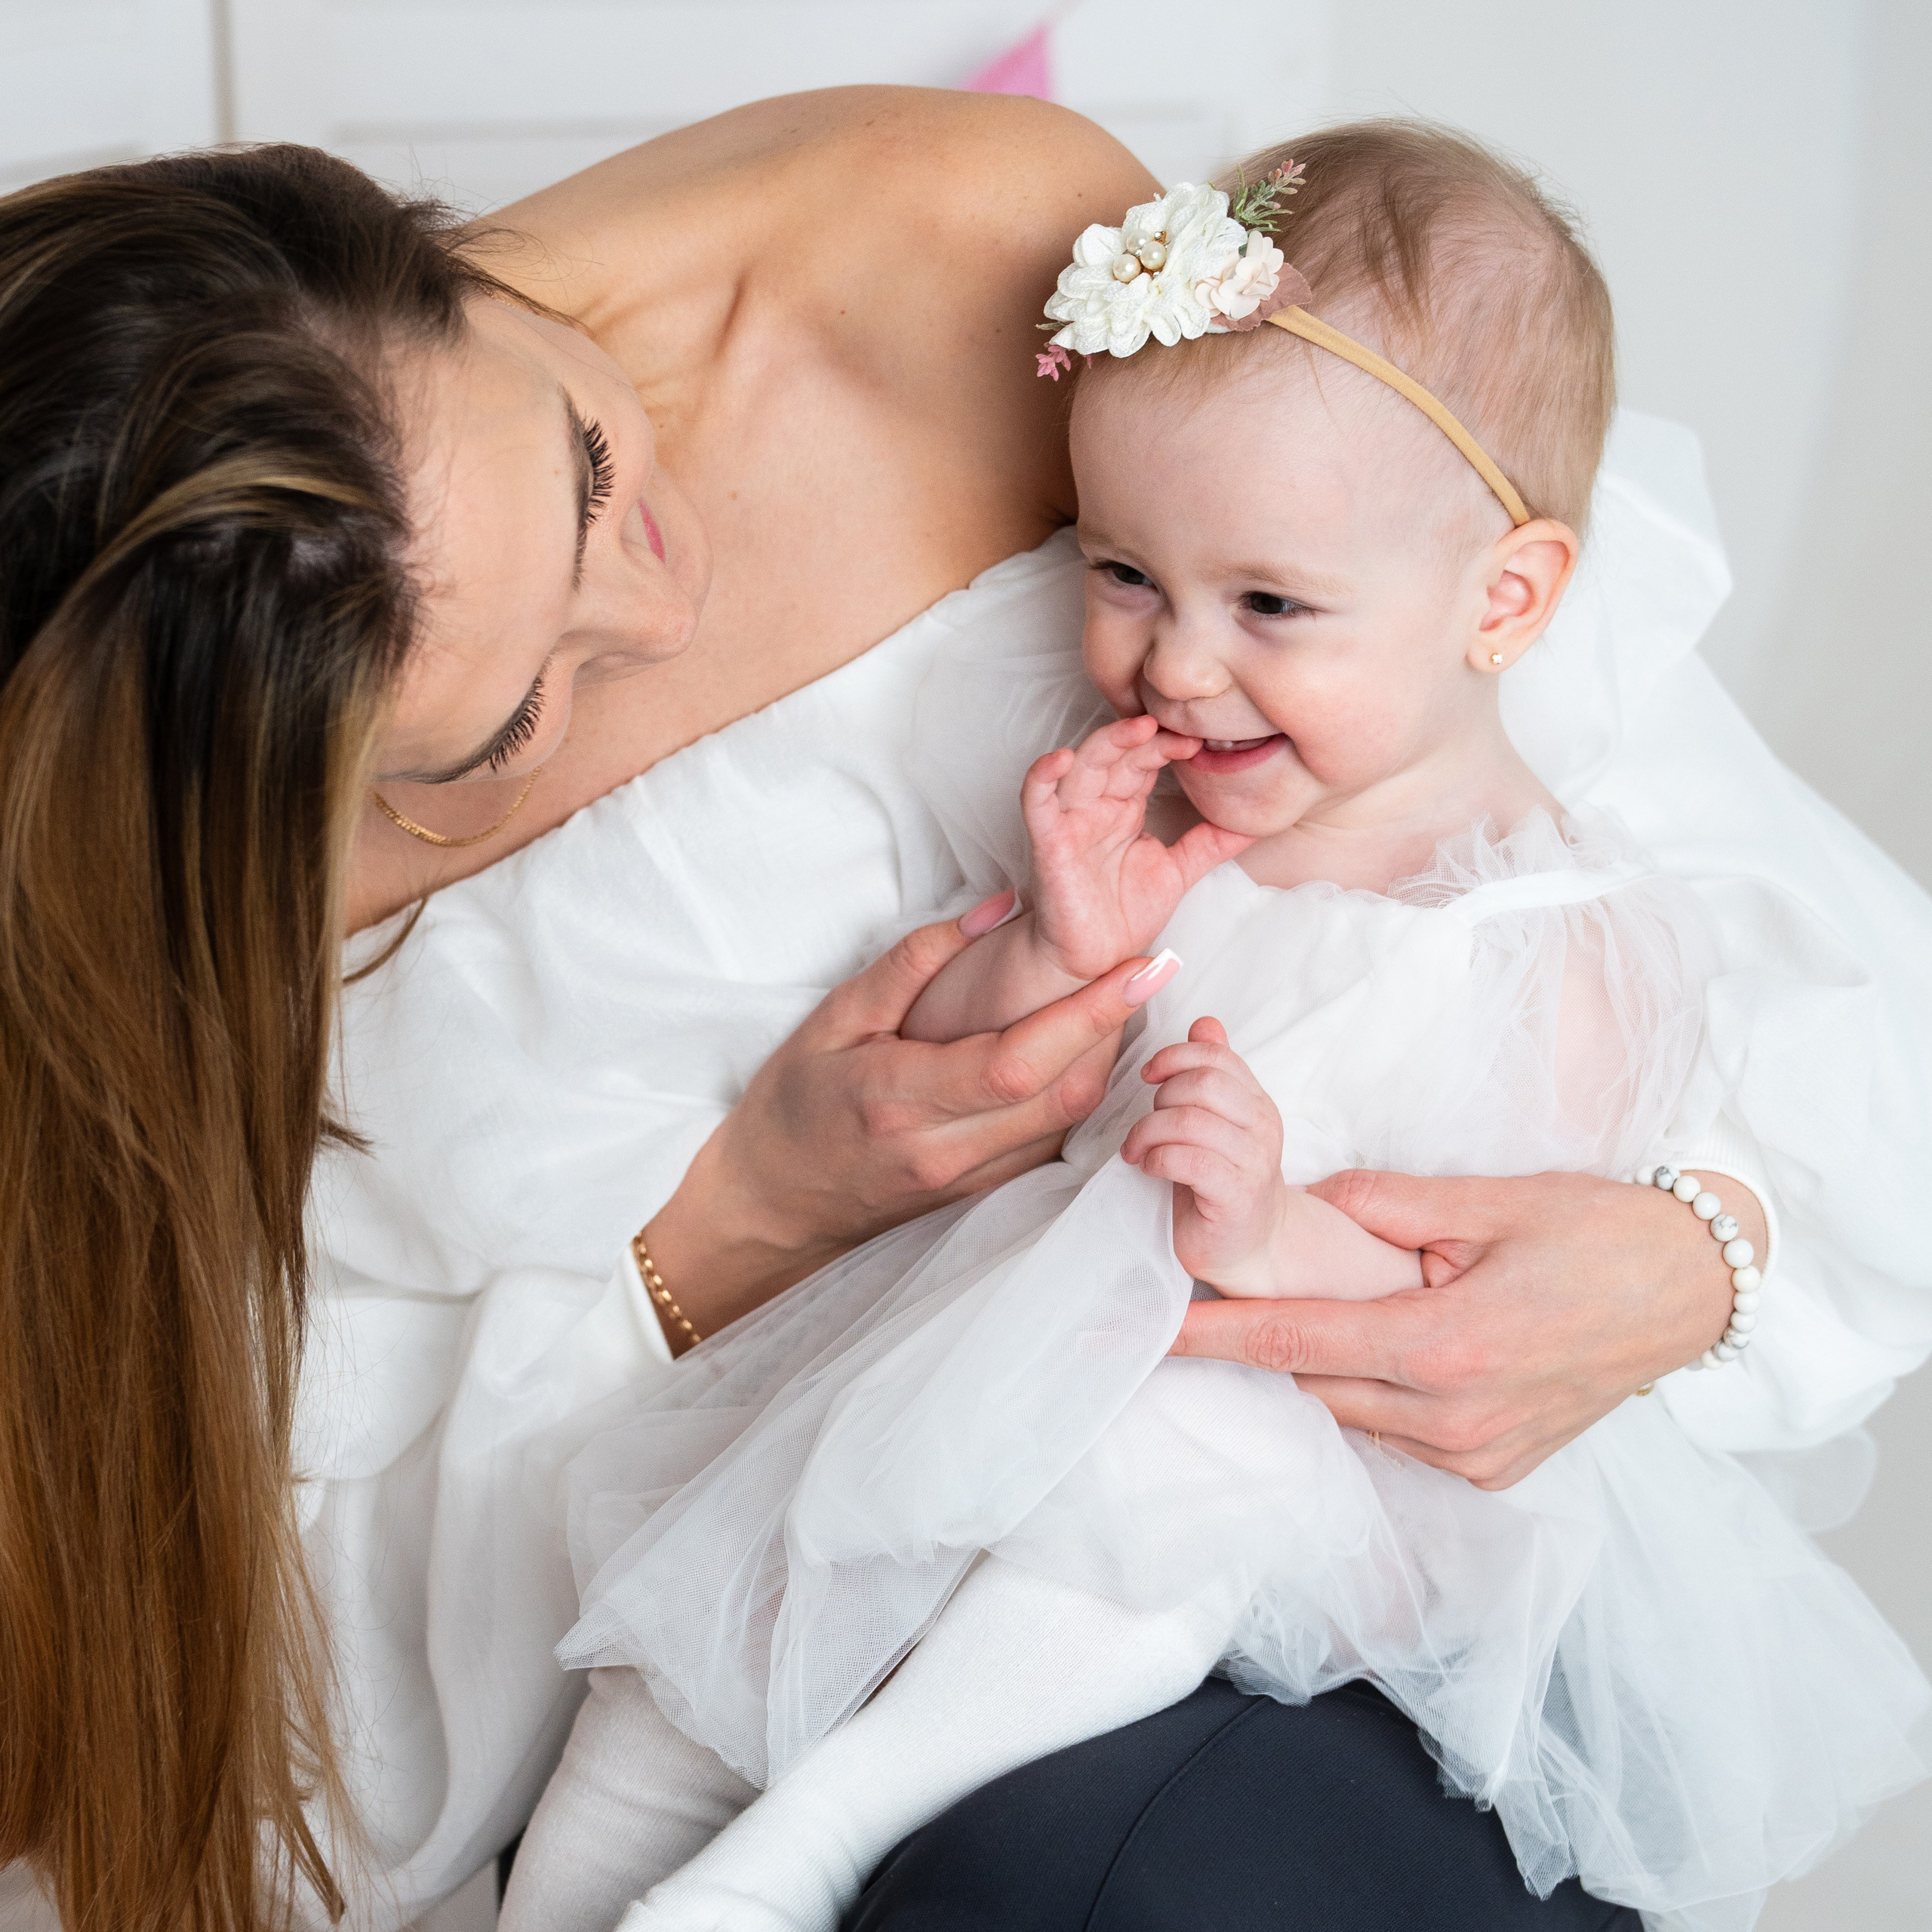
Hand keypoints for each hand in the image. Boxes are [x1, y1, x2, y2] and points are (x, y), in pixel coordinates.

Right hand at [642, 902, 1182, 1345]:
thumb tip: (997, 911)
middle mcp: (944, 1149)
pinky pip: (1051, 1139)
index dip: (1088, 1014)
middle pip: (1063, 1093)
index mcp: (900, 1097)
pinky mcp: (984, 1194)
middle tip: (1147, 967)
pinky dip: (1077, 1089)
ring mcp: (969, 1181)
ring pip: (1068, 1121)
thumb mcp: (833, 1017)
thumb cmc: (793, 1102)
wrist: (771, 1204)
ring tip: (1119, 998)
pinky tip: (1080, 1047)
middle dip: (1117, 1027)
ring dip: (1105, 1059)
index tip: (1142, 966)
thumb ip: (913, 963)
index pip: (1018, 1059)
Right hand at [1026, 716, 1251, 978]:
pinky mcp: (1049, 844)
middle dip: (1144, 738)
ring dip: (1106, 743)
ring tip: (1138, 727)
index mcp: (1123, 808)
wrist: (1096, 960)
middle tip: (1178, 727)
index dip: (1167, 746)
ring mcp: (1071, 822)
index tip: (1199, 741)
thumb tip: (1259, 821)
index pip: (1143, 762)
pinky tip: (1060, 759)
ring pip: (1081, 767)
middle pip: (1115, 755)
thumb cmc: (1124, 913)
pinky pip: (1036, 803)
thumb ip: (1212, 842)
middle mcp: (1096, 807)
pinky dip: (1041, 777)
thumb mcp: (1180, 869)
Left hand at [1119, 1017, 1288, 1293]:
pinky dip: (1157, 1159)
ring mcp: (1254, 1162)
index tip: (1149, 1076)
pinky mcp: (1237, 1196)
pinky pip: (1189, 1160)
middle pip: (1202, 1084)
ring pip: (1189, 1121)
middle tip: (1145, 1126)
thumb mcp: (1215, 1122)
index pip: (1216, 1057)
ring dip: (1148, 1133)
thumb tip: (1205, 1024)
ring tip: (1138, 1150)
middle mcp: (1262, 1126)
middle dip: (1160, 1099)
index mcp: (1255, 1101)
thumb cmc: (1220, 1182)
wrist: (1250, 1246)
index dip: (1174, 1057)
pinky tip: (1150, 1168)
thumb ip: (1212, 1074)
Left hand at [1168, 1169, 1755, 1487]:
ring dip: (1328, 1370)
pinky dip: (1377, 1398)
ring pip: (1355, 1415)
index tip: (1157, 1331)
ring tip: (1323, 1315)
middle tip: (1234, 1294)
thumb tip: (1309, 1204)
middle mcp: (1456, 1416)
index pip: (1298, 1343)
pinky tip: (1390, 1353)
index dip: (1219, 1337)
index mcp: (1446, 1345)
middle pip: (1317, 1384)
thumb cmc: (1598, 1232)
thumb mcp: (1487, 1201)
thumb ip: (1384, 1205)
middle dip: (1270, 1343)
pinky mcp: (1498, 1469)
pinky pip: (1401, 1437)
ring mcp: (1478, 1453)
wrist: (1694, 1290)